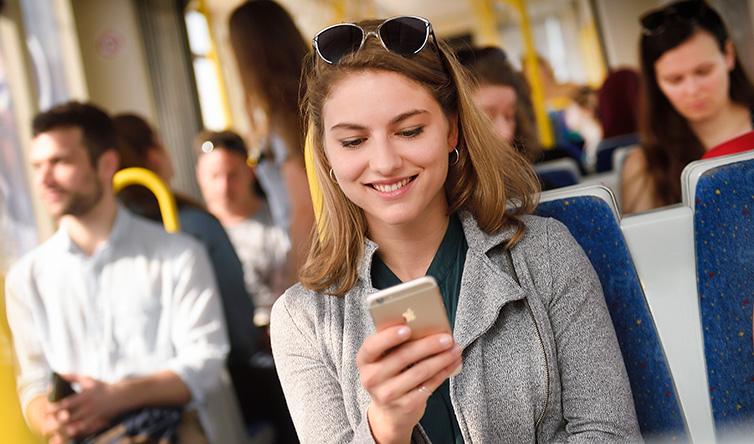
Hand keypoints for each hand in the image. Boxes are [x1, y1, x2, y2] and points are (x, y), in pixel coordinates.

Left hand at [50, 374, 121, 437]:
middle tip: (46, 426)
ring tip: (55, 435)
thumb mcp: (88, 379)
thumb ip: (72, 377)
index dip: (55, 408)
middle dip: (56, 423)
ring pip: (76, 428)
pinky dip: (76, 434)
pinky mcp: (97, 423)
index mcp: (85, 396)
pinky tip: (69, 434)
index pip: (66, 403)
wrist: (120, 396)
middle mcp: (88, 407)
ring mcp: (93, 416)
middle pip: (69, 418)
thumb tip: (58, 375)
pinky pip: (85, 431)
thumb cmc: (101, 387)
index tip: (46, 411)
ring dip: (65, 431)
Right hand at [356, 325, 462, 443]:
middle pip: (402, 357)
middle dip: (428, 345)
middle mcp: (372, 378)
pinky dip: (444, 372)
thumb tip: (424, 324)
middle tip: (447, 337)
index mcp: (364, 360)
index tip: (407, 328)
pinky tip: (453, 363)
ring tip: (455, 348)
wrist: (390, 412)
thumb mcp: (384, 358)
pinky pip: (429, 385)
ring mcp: (388, 394)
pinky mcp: (406, 405)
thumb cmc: (390, 374)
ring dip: (441, 358)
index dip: (388, 336)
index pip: (372, 346)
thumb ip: (396, 342)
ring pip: (419, 372)